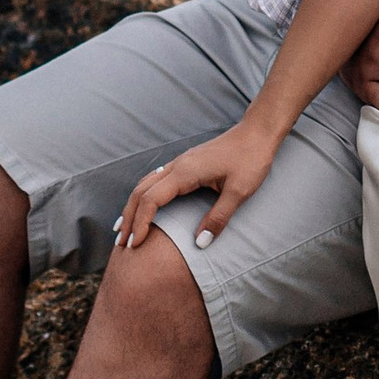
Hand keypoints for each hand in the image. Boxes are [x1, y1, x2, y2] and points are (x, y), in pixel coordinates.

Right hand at [111, 122, 278, 253]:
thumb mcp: (239, 192)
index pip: (151, 200)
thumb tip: (200, 244)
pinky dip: (143, 196)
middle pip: (140, 192)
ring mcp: (179, 163)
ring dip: (132, 207)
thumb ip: (218, 218)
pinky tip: (143, 206)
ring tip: (124, 228)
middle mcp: (176, 166)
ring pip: (145, 184)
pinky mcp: (185, 164)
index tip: (135, 245)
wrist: (257, 133)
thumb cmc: (251, 160)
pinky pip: (155, 180)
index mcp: (185, 173)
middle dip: (128, 218)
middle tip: (121, 244)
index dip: (140, 223)